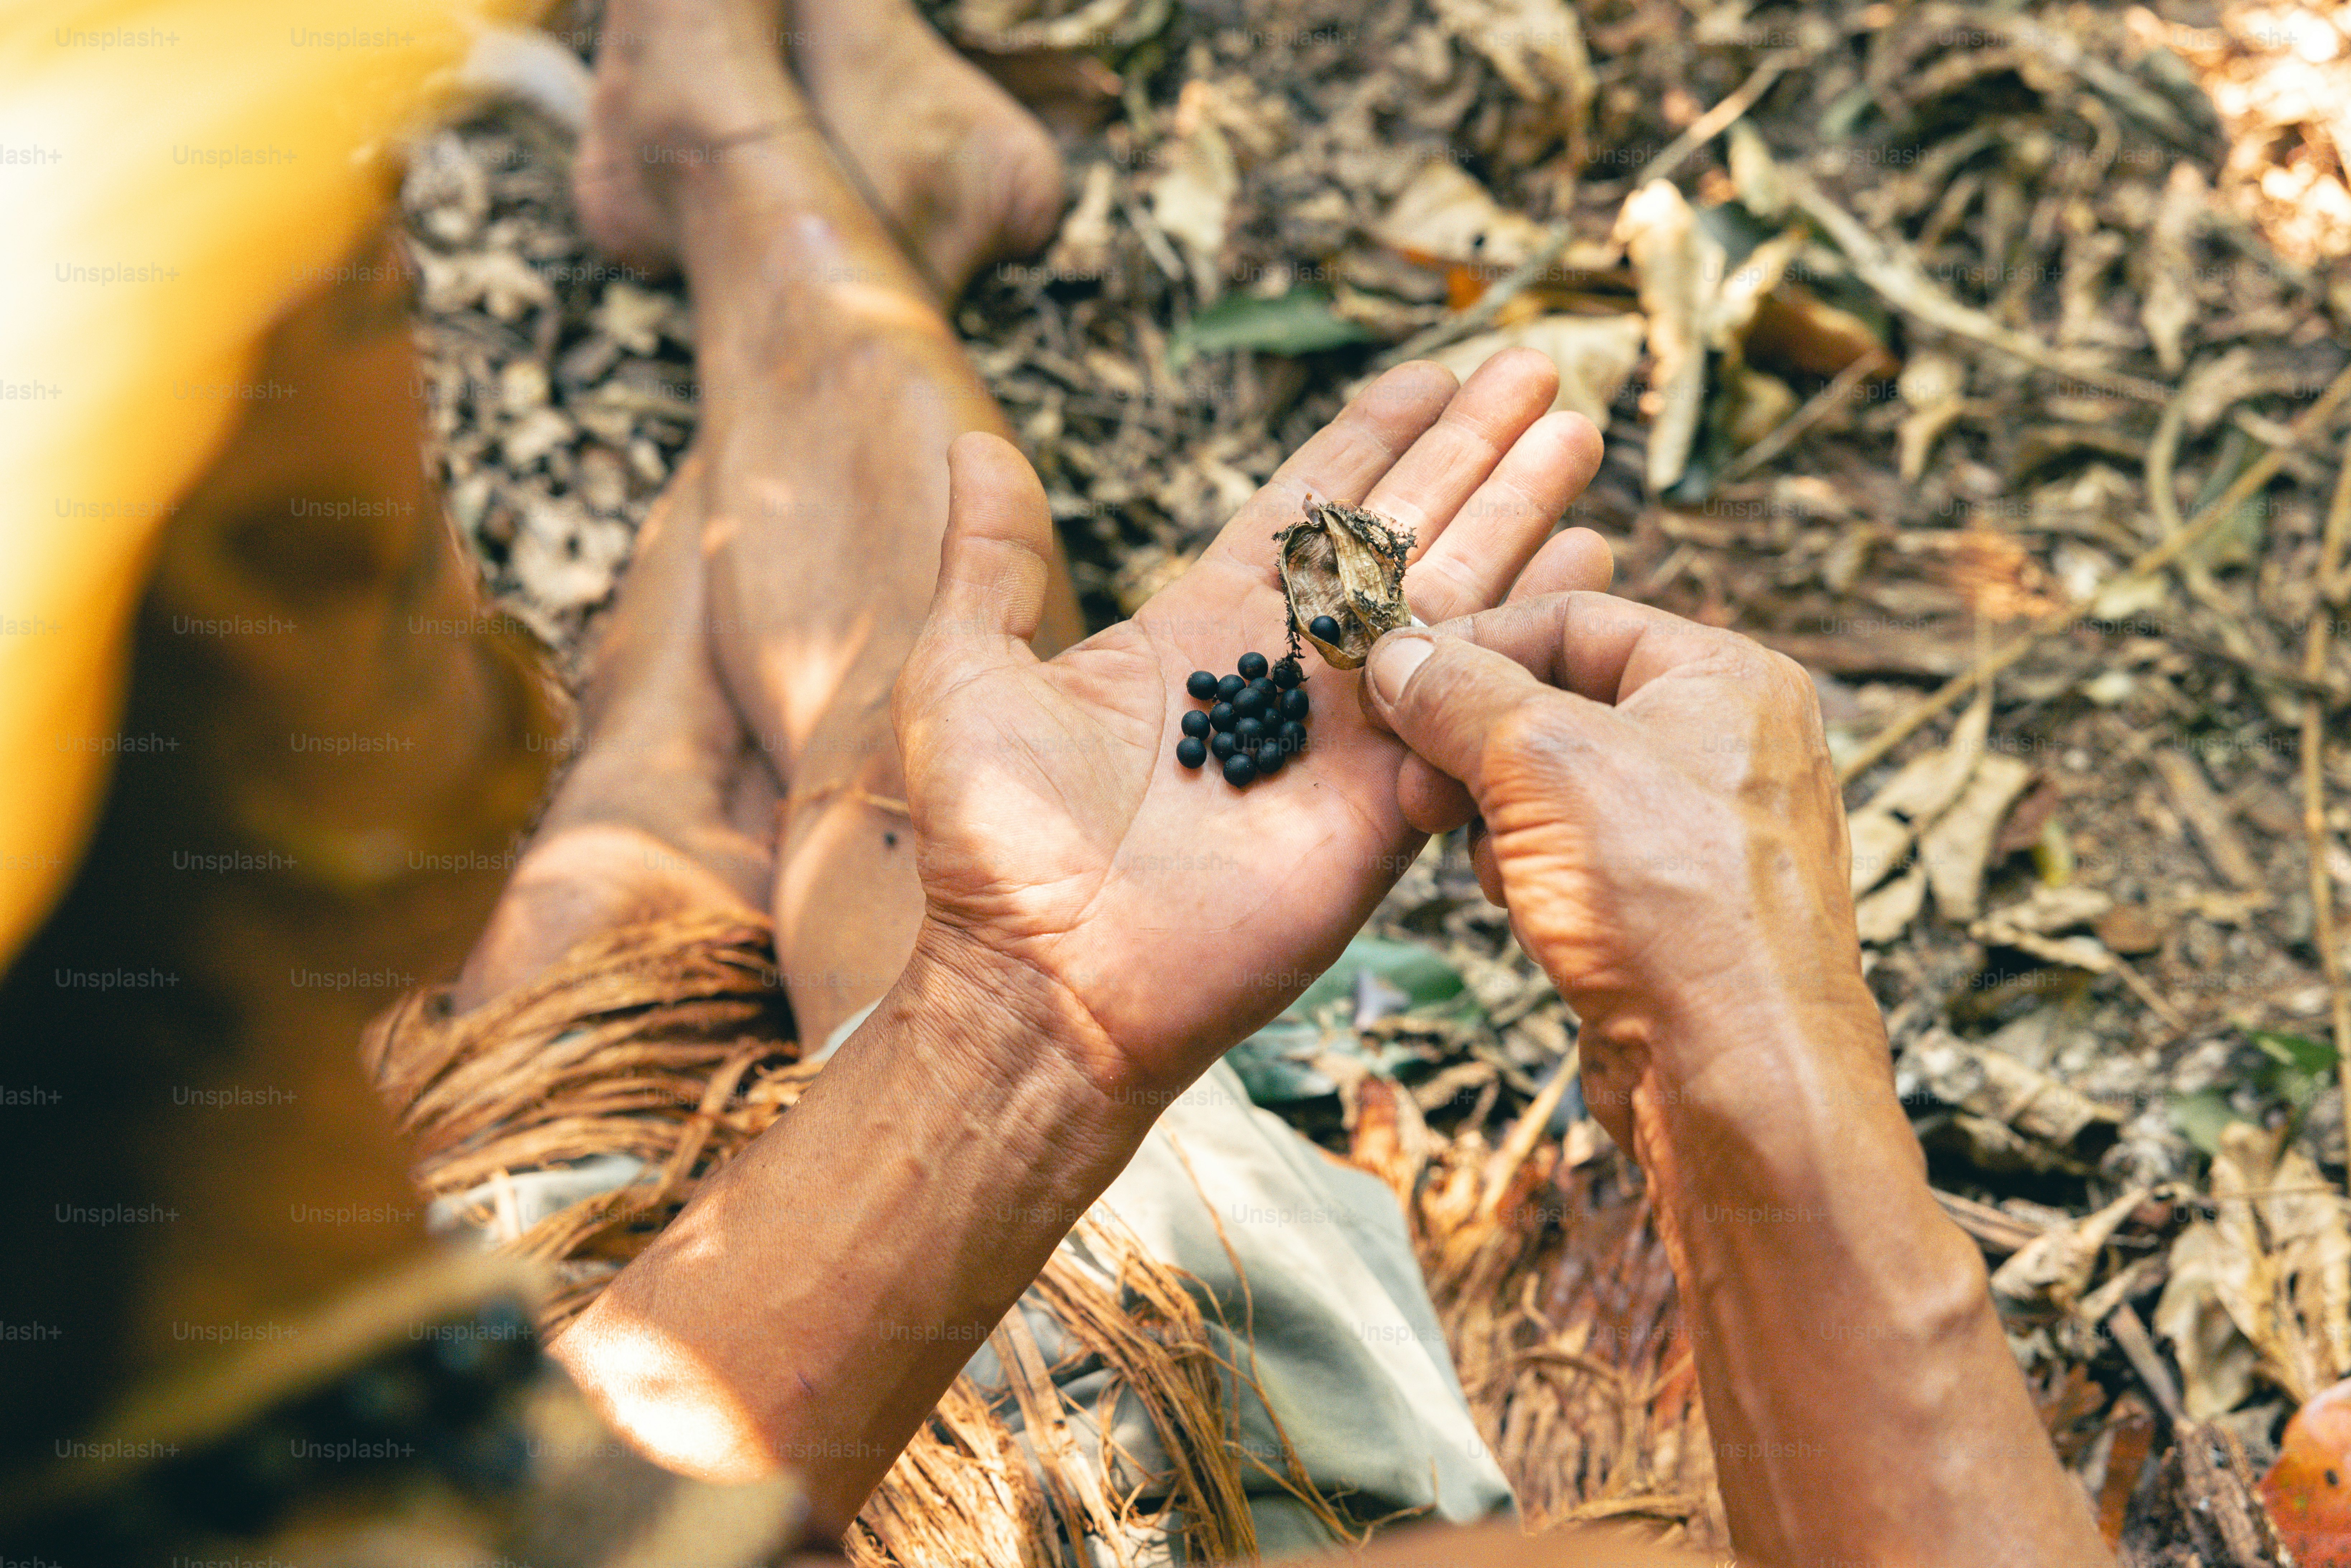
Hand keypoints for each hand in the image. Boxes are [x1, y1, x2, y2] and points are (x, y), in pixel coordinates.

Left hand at [892, 352, 1605, 1098]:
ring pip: (1455, 592)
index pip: (1306, 508)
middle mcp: (1287, 670)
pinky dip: (1533, 624)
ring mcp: (1347, 733)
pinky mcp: (1389, 801)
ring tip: (1577, 430)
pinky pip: (1477, 696)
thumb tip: (975, 446)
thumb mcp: (965, 675)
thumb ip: (990, 562)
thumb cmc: (994, 843)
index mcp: (1199, 629)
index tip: (1428, 373)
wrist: (1050, 983)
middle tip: (1536, 370)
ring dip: (1520, 508)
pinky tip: (1590, 558)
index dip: (1368, 438)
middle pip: (1402, 531)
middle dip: (1470, 448)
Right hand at [1354, 593, 1876, 1151]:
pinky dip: (1534, 874)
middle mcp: (1730, 742)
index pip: (1571, 618)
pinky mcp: (1678, 904)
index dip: (1469, 648)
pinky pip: (1577, 856)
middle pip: (1558, 701)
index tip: (1391, 689)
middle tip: (1416, 790)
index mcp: (1728, 678)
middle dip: (1474, 746)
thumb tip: (1395, 654)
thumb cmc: (1669, 902)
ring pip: (1556, 786)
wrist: (1734, 1072)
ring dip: (1500, 820)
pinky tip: (1529, 913)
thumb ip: (1458, 694)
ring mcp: (1708, 829)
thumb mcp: (1541, 761)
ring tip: (1497, 865)